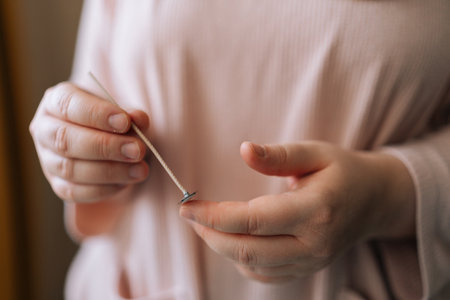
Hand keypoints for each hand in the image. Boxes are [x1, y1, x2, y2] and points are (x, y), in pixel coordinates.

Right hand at [30, 82, 149, 234]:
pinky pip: (75, 192)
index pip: (68, 105)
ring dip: (110, 171)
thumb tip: (138, 119)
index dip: (97, 114)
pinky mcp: (57, 184)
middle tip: (137, 150)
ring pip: (70, 168)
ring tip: (140, 170)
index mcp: (55, 101)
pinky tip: (125, 183)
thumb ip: (130, 115)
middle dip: (105, 146)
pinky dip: (103, 189)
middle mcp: (45, 129)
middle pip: (65, 139)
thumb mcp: (121, 111)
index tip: (125, 122)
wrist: (107, 141)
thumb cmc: (111, 120)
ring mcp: (47, 159)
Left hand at [180, 141, 414, 282]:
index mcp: (316, 210)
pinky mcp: (306, 269)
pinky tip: (231, 241)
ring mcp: (311, 262)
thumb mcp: (316, 153)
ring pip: (253, 266)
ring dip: (221, 248)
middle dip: (210, 234)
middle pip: (247, 250)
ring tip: (205, 224)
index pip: (253, 220)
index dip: (214, 215)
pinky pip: (265, 275)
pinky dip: (240, 260)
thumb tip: (243, 150)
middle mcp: (314, 244)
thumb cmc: (343, 171)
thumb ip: (278, 155)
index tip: (187, 206)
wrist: (375, 200)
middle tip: (190, 215)